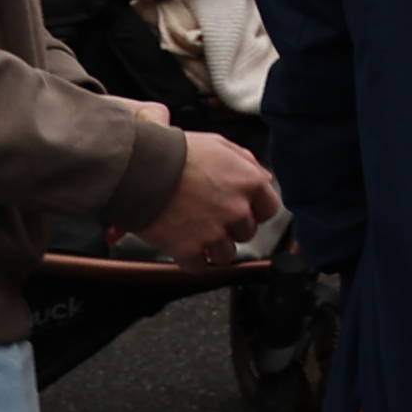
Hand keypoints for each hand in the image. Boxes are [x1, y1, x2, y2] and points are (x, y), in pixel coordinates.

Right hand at [139, 129, 276, 267]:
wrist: (142, 167)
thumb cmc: (177, 152)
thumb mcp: (219, 145)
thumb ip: (245, 163)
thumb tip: (262, 178)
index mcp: (249, 181)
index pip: (270, 209)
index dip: (256, 211)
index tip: (245, 212)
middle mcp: (236, 209)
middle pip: (247, 233)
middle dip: (232, 228)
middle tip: (212, 218)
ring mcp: (214, 232)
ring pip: (226, 255)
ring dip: (213, 248)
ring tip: (196, 233)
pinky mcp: (189, 250)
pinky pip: (199, 267)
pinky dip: (190, 260)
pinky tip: (182, 246)